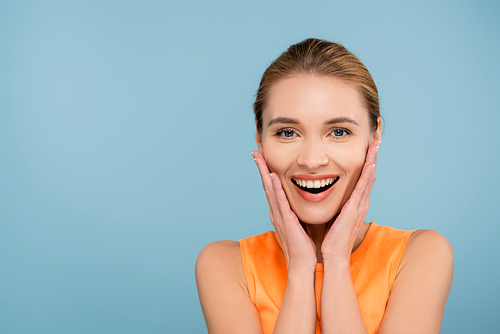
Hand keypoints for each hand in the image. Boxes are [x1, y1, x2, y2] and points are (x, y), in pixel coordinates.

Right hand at [252, 150, 317, 272]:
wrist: (302, 265)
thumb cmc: (303, 247)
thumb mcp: (299, 225)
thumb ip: (297, 214)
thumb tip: (301, 205)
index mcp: (280, 212)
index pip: (272, 189)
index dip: (267, 173)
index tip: (263, 159)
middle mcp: (276, 212)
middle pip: (266, 186)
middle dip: (261, 168)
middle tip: (255, 152)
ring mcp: (279, 216)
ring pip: (269, 190)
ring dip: (264, 173)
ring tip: (259, 158)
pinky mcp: (285, 221)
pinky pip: (279, 201)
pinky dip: (274, 188)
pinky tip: (272, 176)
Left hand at [321, 140, 380, 262]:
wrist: (332, 254)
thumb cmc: (331, 237)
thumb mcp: (334, 216)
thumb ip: (335, 205)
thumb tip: (327, 195)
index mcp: (355, 204)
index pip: (362, 179)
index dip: (366, 163)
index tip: (367, 148)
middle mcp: (360, 203)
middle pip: (370, 175)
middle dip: (373, 157)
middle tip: (376, 140)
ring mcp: (359, 206)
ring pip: (368, 179)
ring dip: (372, 161)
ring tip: (376, 145)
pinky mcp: (355, 210)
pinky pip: (362, 189)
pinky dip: (367, 176)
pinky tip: (370, 164)